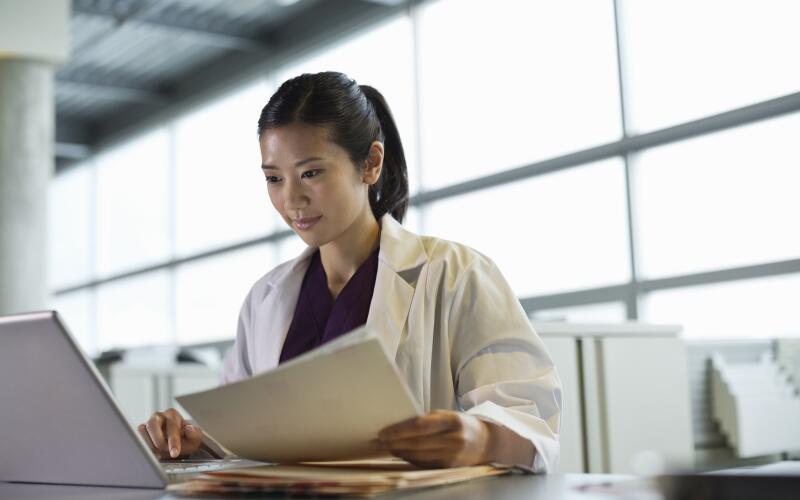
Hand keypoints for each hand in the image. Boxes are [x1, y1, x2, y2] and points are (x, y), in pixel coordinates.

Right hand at [137, 408, 202, 458]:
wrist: (180, 444)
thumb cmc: (187, 439)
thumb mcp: (195, 438)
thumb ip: (194, 433)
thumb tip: (189, 429)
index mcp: (172, 414)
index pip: (171, 426)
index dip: (173, 442)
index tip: (174, 453)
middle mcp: (158, 417)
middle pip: (152, 424)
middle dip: (158, 441)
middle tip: (162, 453)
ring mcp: (148, 425)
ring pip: (142, 431)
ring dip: (149, 444)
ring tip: (158, 454)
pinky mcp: (141, 433)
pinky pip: (137, 438)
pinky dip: (143, 446)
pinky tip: (151, 454)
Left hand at [376, 409, 490, 467]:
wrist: (486, 442)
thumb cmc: (461, 425)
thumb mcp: (448, 415)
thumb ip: (428, 420)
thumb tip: (399, 426)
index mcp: (452, 420)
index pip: (420, 425)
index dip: (399, 430)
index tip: (383, 432)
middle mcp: (454, 439)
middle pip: (417, 443)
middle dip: (395, 443)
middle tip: (378, 441)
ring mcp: (453, 456)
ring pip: (419, 456)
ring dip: (399, 452)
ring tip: (386, 447)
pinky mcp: (450, 468)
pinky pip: (424, 464)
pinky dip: (410, 459)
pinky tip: (400, 454)